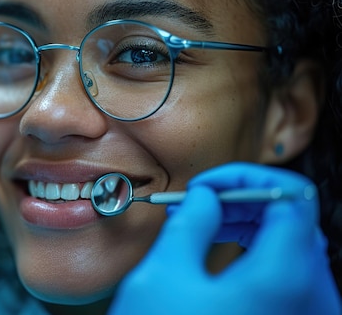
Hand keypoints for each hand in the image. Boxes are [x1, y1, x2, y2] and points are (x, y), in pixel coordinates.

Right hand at [109, 163, 340, 314]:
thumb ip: (190, 222)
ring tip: (205, 222)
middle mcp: (309, 297)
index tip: (208, 184)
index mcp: (283, 277)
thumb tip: (205, 197)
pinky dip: (257, 252)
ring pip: (293, 246)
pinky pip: (288, 275)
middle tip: (201, 201)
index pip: (290, 195)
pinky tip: (221, 252)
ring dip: (251, 223)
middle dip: (244, 200)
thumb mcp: (163, 275)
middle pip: (295, 219)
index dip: (245, 177)